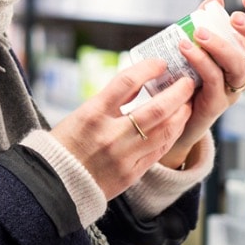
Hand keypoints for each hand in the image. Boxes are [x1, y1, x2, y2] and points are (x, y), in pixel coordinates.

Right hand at [49, 56, 197, 201]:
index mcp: (93, 113)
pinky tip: (177, 124)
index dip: (148, 68)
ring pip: (164, 132)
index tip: (161, 63)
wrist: (56, 182)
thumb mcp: (84, 112)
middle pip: (155, 109)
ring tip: (187, 102)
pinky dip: (172, 134)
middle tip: (188, 82)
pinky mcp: (131, 174)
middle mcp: (110, 135)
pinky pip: (159, 151)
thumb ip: (113, 98)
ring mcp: (122, 157)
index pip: (126, 82)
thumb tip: (142, 80)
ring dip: (181, 115)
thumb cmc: (69, 141)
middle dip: (178, 93)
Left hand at [157, 0, 244, 169]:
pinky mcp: (215, 104)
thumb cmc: (187, 77)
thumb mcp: (197, 47)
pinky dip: (201, 60)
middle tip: (234, 18)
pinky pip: (214, 79)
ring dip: (220, 45)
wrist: (171, 117)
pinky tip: (185, 47)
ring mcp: (233, 90)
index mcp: (244, 57)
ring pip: (239, 66)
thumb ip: (206, 23)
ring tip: (198, 32)